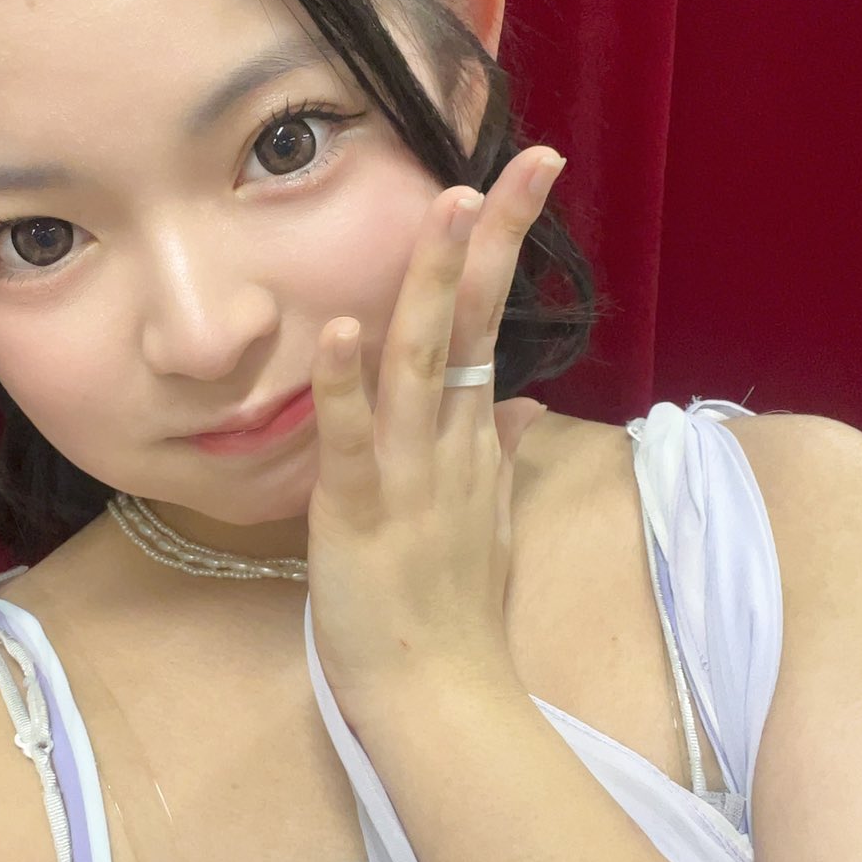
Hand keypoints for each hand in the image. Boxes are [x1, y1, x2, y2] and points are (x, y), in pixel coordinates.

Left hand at [305, 144, 566, 725]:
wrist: (442, 698)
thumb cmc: (454, 614)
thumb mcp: (486, 521)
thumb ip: (495, 454)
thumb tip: (515, 402)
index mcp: (469, 442)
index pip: (485, 324)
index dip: (502, 249)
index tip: (521, 178)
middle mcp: (448, 446)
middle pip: (469, 324)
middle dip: (492, 239)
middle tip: (522, 163)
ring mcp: (409, 478)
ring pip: (419, 364)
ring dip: (429, 284)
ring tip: (444, 207)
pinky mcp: (360, 516)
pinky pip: (353, 442)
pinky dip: (345, 385)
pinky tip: (340, 328)